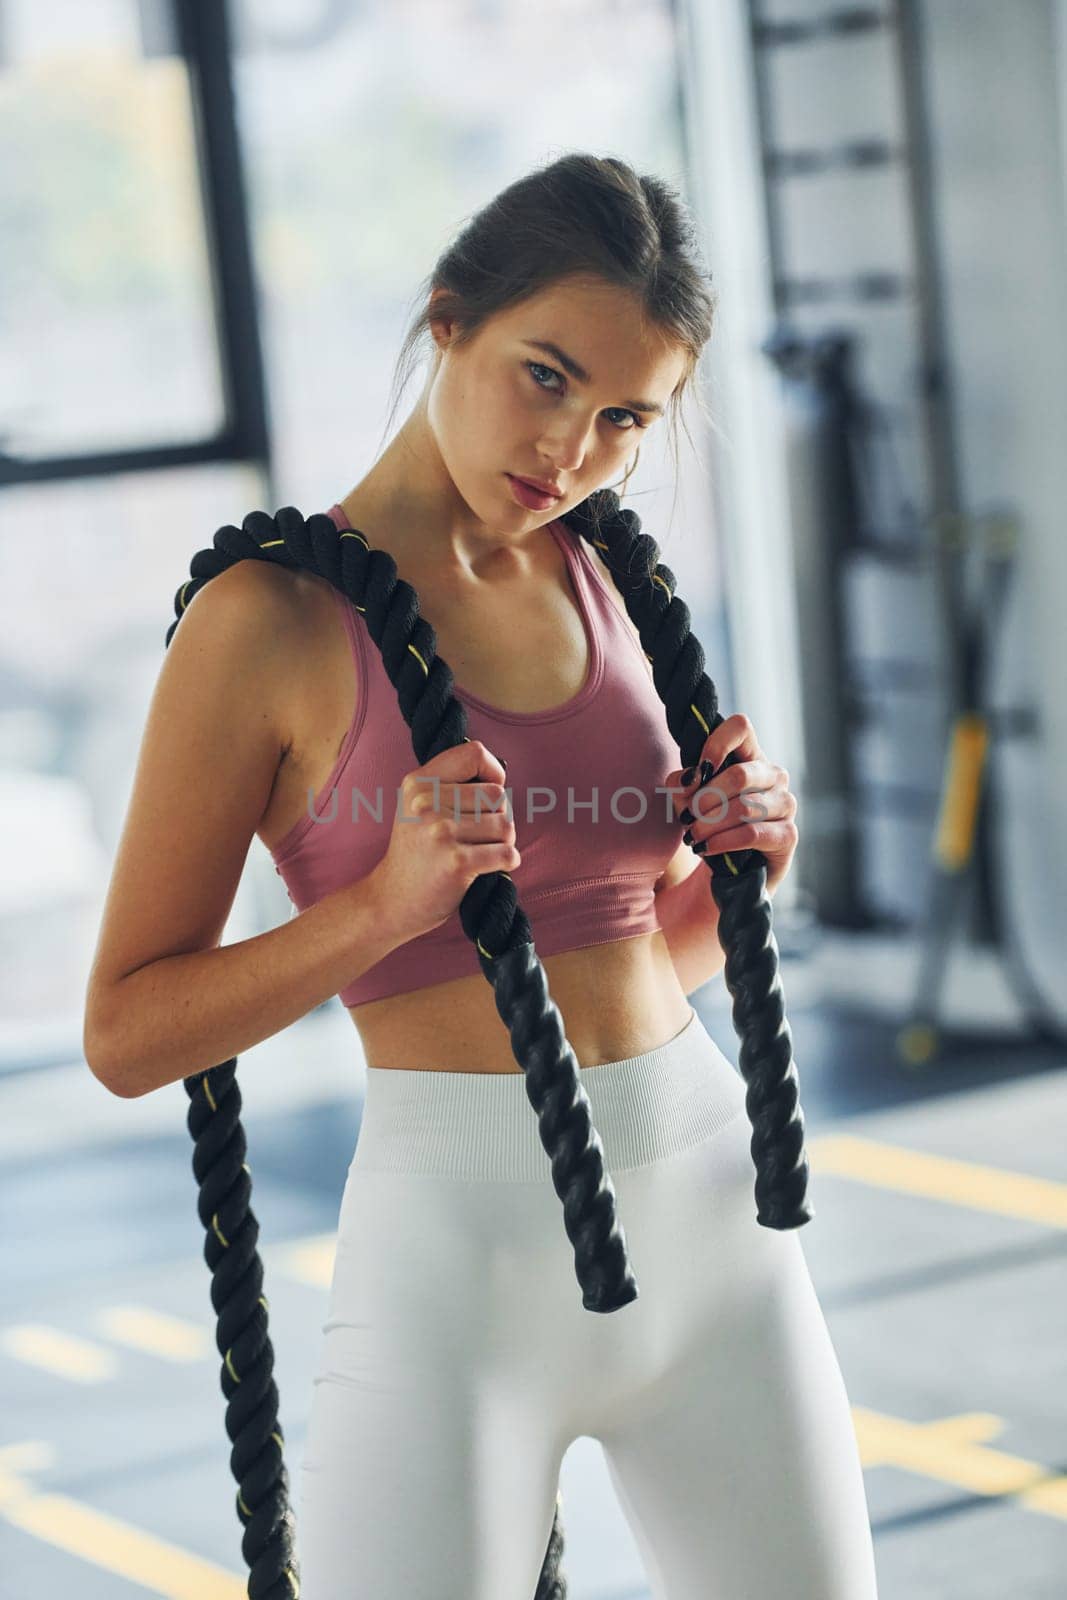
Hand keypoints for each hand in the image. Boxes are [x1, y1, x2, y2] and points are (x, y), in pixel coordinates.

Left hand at [665, 714, 798, 895]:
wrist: (727, 873)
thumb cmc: (709, 827)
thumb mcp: (687, 801)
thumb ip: (682, 784)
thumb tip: (690, 779)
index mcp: (750, 757)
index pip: (740, 727)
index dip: (716, 744)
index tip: (698, 771)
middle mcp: (773, 776)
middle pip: (740, 775)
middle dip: (706, 799)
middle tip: (688, 818)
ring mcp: (785, 804)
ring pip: (745, 807)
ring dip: (710, 824)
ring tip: (693, 837)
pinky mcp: (787, 835)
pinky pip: (752, 833)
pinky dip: (723, 841)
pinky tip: (706, 848)